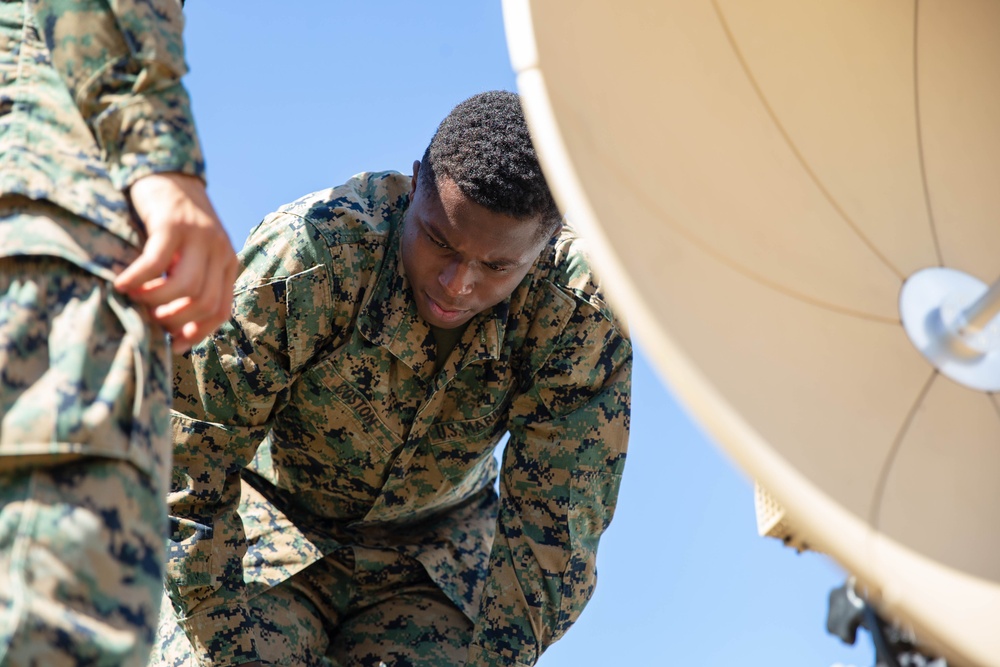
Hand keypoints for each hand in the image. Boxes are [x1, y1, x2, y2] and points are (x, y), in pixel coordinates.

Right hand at [116, 172, 238, 352]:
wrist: (167, 174)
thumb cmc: (174, 224)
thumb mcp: (192, 255)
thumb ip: (191, 283)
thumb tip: (174, 332)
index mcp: (228, 263)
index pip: (221, 310)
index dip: (198, 334)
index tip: (173, 344)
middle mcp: (219, 251)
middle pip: (203, 303)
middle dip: (174, 320)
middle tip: (151, 318)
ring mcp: (198, 237)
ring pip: (184, 288)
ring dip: (156, 301)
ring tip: (136, 299)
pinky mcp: (173, 224)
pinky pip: (156, 263)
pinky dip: (137, 279)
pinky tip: (122, 283)